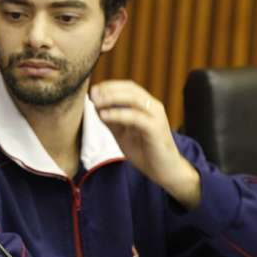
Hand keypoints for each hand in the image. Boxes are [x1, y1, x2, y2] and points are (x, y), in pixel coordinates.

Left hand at [90, 80, 200, 208]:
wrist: (163, 170)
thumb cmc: (144, 151)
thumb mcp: (122, 133)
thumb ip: (111, 120)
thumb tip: (95, 106)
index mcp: (146, 106)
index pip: (128, 87)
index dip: (110, 86)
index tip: (93, 90)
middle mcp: (153, 107)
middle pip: (131, 90)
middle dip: (109, 90)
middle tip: (92, 94)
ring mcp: (156, 117)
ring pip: (134, 99)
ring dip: (112, 99)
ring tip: (96, 103)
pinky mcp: (156, 129)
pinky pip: (136, 117)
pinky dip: (118, 114)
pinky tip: (104, 116)